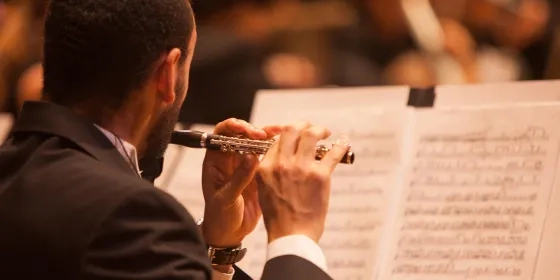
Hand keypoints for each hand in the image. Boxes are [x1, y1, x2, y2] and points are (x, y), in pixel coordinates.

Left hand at [201, 118, 280, 247]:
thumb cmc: (220, 217)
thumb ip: (238, 178)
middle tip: (266, 134)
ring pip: (256, 143)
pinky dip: (276, 149)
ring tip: (281, 133)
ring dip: (268, 136)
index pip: (222, 133)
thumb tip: (250, 156)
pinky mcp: (258, 173)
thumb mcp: (226, 198)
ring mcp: (244, 165)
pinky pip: (267, 156)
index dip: (234, 127)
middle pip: (242, 134)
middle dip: (254, 130)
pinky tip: (286, 146)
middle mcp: (230, 159)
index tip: (247, 130)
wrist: (229, 234)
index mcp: (216, 161)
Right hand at [256, 123, 348, 242]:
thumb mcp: (264, 190)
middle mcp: (281, 164)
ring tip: (326, 133)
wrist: (291, 236)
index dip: (288, 134)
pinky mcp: (320, 176)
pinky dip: (341, 146)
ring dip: (321, 130)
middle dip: (303, 124)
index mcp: (265, 167)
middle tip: (311, 128)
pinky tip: (344, 143)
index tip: (296, 136)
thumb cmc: (279, 217)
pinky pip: (333, 153)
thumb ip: (270, 172)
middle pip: (292, 129)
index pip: (277, 140)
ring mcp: (301, 168)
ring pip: (311, 134)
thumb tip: (282, 158)